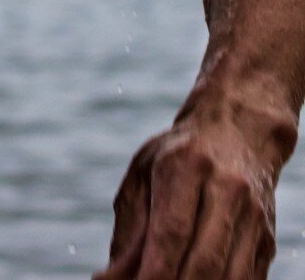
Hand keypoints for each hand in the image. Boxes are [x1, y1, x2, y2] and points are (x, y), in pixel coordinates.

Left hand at [94, 118, 277, 278]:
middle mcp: (226, 189)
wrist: (240, 131)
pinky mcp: (267, 240)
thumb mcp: (144, 175)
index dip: (155, 269)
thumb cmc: (178, 154)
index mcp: (187, 165)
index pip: (173, 230)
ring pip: (230, 277)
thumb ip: (129, 230)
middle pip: (204, 260)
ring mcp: (252, 217)